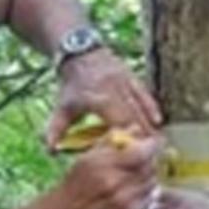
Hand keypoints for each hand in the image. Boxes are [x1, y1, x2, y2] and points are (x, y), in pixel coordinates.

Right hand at [42, 133, 162, 208]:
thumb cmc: (74, 185)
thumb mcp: (87, 158)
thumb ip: (111, 141)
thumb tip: (136, 128)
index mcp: (104, 166)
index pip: (141, 152)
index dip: (152, 145)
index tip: (153, 141)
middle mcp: (116, 184)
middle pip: (149, 166)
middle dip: (150, 159)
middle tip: (146, 156)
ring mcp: (125, 203)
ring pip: (152, 182)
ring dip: (148, 175)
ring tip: (137, 172)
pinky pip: (148, 198)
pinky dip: (145, 191)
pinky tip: (133, 188)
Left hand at [47, 49, 161, 149]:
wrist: (80, 53)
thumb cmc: (72, 85)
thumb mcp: (62, 107)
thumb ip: (56, 129)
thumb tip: (50, 151)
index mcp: (98, 98)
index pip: (119, 121)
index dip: (128, 138)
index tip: (133, 154)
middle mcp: (115, 90)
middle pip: (135, 116)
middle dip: (143, 136)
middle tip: (150, 154)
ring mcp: (126, 82)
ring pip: (142, 106)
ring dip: (150, 125)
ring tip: (157, 143)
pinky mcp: (133, 78)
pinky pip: (146, 95)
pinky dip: (152, 109)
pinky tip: (158, 122)